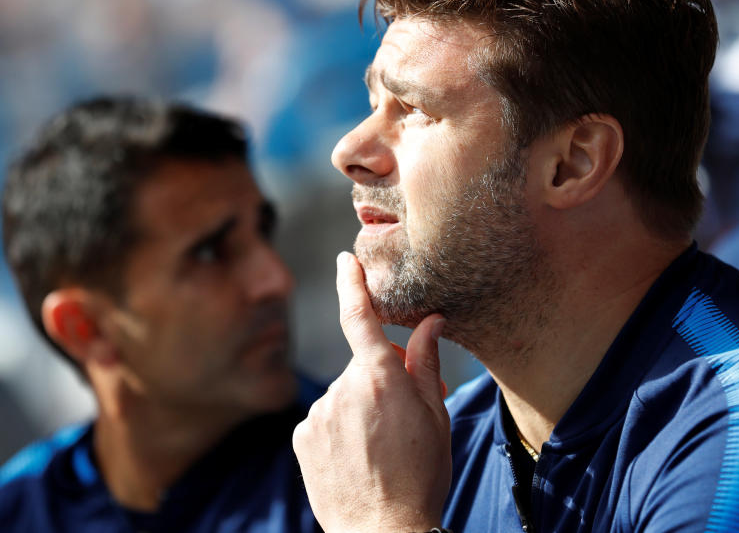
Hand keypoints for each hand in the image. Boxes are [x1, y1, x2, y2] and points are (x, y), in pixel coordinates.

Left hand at [293, 252, 451, 532]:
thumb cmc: (421, 478)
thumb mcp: (436, 418)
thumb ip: (426, 364)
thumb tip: (430, 321)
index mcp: (380, 378)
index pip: (360, 316)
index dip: (353, 283)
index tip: (347, 259)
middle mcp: (343, 388)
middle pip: (362, 367)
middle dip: (380, 380)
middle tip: (402, 421)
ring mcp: (319, 413)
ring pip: (343, 395)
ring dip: (358, 409)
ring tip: (379, 449)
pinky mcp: (302, 437)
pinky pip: (323, 419)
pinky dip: (338, 430)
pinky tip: (354, 458)